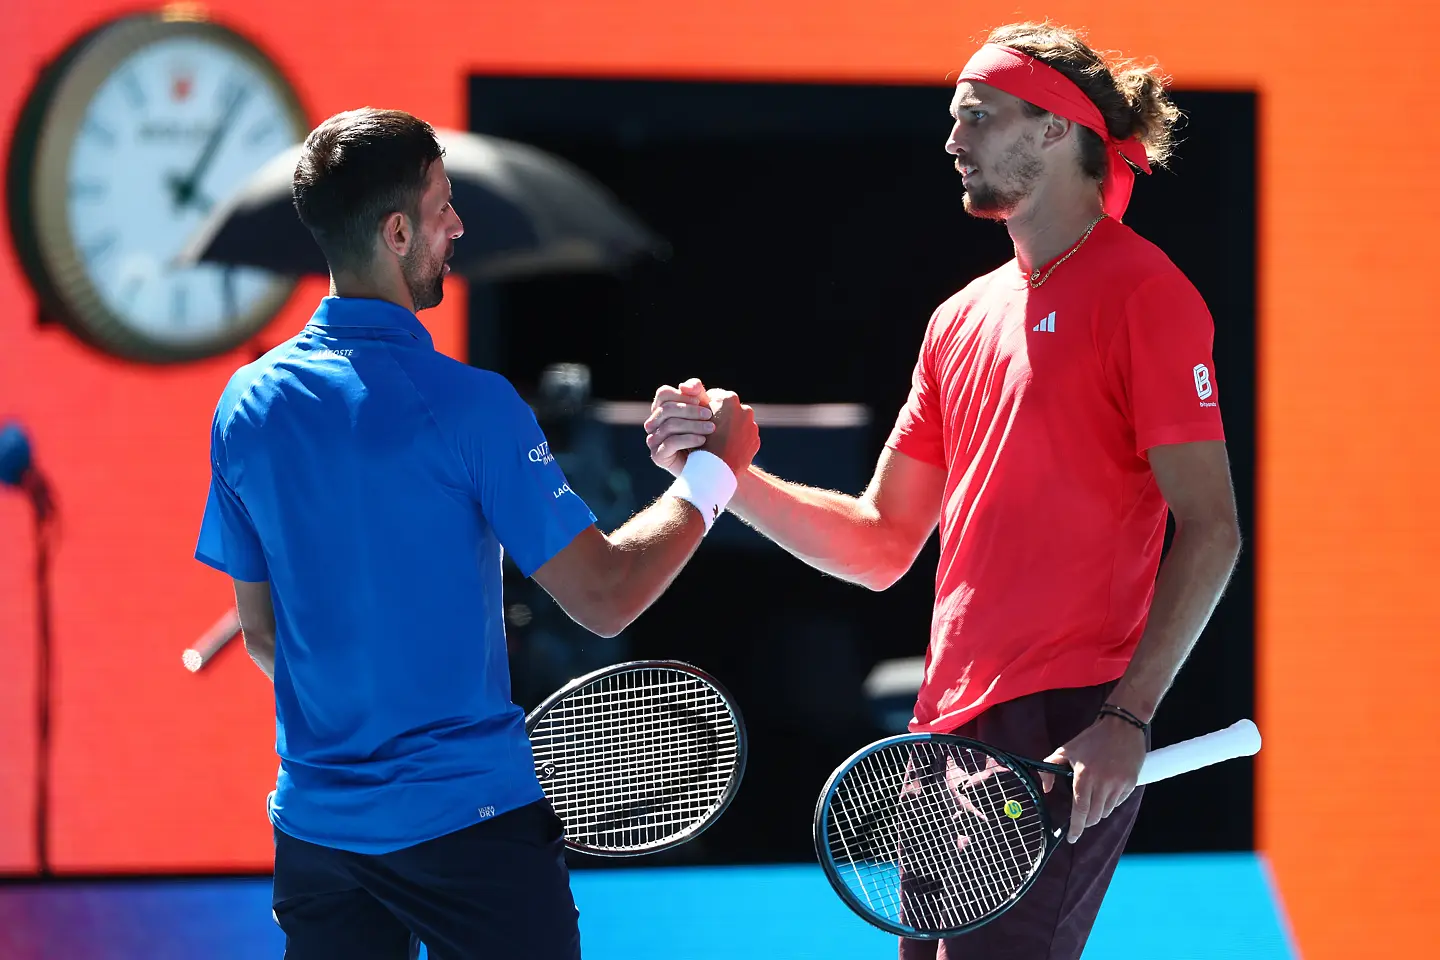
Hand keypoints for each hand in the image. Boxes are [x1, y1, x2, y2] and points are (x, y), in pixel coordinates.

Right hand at [645, 378, 713, 475]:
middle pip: (666, 409)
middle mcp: (654, 424)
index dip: (682, 395)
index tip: (700, 401)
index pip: (663, 394)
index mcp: (663, 410)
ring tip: (711, 428)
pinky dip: (688, 439)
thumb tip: (684, 385)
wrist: (712, 467)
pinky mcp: (658, 456)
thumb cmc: (710, 436)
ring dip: (693, 425)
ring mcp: (653, 440)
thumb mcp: (705, 411)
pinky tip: (703, 441)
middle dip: (690, 411)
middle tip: (710, 415)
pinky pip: (669, 442)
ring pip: (669, 425)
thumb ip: (697, 395)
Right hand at [698, 388, 759, 474]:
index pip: (714, 396)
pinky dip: (737, 440)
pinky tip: (726, 448)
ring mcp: (752, 425)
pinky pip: (745, 437)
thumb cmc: (700, 441)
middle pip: (728, 409)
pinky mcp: (755, 440)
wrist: (716, 469)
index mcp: (728, 399)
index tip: (699, 418)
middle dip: (720, 416)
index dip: (704, 407)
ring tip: (717, 440)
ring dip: (729, 428)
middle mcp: (744, 408)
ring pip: (737, 423)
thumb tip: (690, 385)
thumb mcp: (694, 417)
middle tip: (708, 429)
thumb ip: (696, 399)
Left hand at [1037, 714, 1145, 843]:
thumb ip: (1050, 768)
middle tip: (1082, 818)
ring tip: (1095, 797)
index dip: (1076, 827)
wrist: (1121, 726)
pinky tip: (1108, 789)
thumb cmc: (1091, 739)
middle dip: (1087, 821)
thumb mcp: (1066, 750)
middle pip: (1094, 815)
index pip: (1080, 810)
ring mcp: (1118, 784)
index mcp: (1084, 776)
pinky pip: (1119, 802)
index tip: (1072, 838)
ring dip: (1099, 810)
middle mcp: (1103, 783)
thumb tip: (1046, 789)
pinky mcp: (1131, 783)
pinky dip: (1111, 802)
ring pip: (1107, 811)